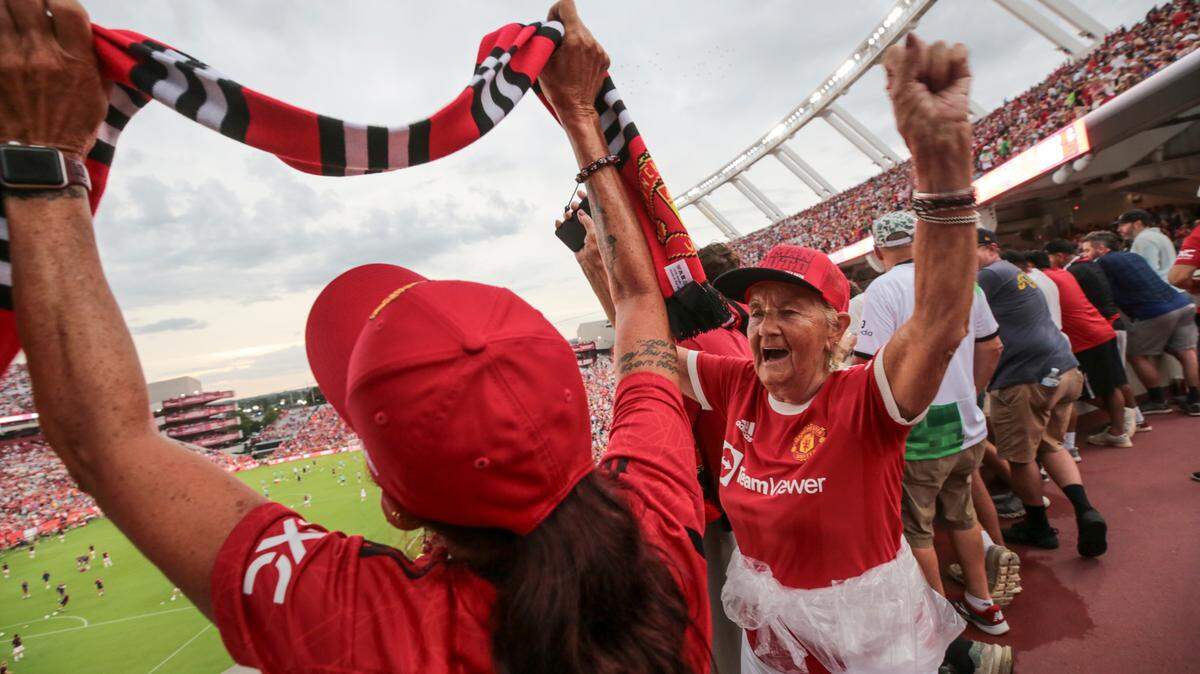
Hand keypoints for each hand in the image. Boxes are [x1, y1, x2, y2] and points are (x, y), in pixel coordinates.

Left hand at [0, 0, 105, 159]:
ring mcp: (10, 59)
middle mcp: (41, 55)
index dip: (60, 0)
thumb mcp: (98, 95)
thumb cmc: (73, 128)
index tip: (56, 6)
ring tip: (13, 15)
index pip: (67, 8)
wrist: (41, 156)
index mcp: (74, 61)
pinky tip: (4, 31)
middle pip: (28, 0)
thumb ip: (93, 60)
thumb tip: (86, 35)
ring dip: (8, 9)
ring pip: (1, 11)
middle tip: (30, 6)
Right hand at [539, 0, 608, 122]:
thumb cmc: (557, 88)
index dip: (556, 11)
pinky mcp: (605, 58)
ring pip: (583, 33)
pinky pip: (591, 45)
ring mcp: (599, 50)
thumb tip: (544, 27)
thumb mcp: (542, 61)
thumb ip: (543, 39)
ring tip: (567, 60)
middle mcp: (590, 42)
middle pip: (574, 21)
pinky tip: (577, 66)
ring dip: (573, 40)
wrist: (576, 109)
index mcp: (574, 39)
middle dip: (563, 29)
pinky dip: (582, 51)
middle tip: (556, 48)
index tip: (552, 25)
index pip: (567, 5)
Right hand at [556, 189, 599, 263]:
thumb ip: (588, 221)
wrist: (591, 264)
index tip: (580, 193)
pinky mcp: (571, 237)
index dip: (585, 198)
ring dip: (567, 214)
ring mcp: (579, 231)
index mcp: (596, 222)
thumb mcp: (594, 233)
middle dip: (575, 206)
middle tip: (574, 206)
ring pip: (571, 218)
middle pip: (579, 210)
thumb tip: (580, 213)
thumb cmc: (598, 249)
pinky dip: (559, 224)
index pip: (590, 206)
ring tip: (568, 215)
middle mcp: (587, 225)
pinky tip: (559, 221)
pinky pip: (564, 229)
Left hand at [884, 34, 972, 191]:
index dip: (902, 62)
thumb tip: (913, 36)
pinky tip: (952, 82)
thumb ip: (906, 62)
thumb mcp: (902, 94)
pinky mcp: (961, 74)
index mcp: (899, 77)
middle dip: (922, 69)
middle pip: (920, 46)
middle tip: (924, 92)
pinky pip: (959, 50)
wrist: (943, 144)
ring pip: (940, 47)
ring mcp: (941, 72)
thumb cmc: (917, 127)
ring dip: (939, 71)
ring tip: (938, 92)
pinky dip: (956, 64)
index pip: (898, 51)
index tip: (906, 82)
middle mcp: (919, 71)